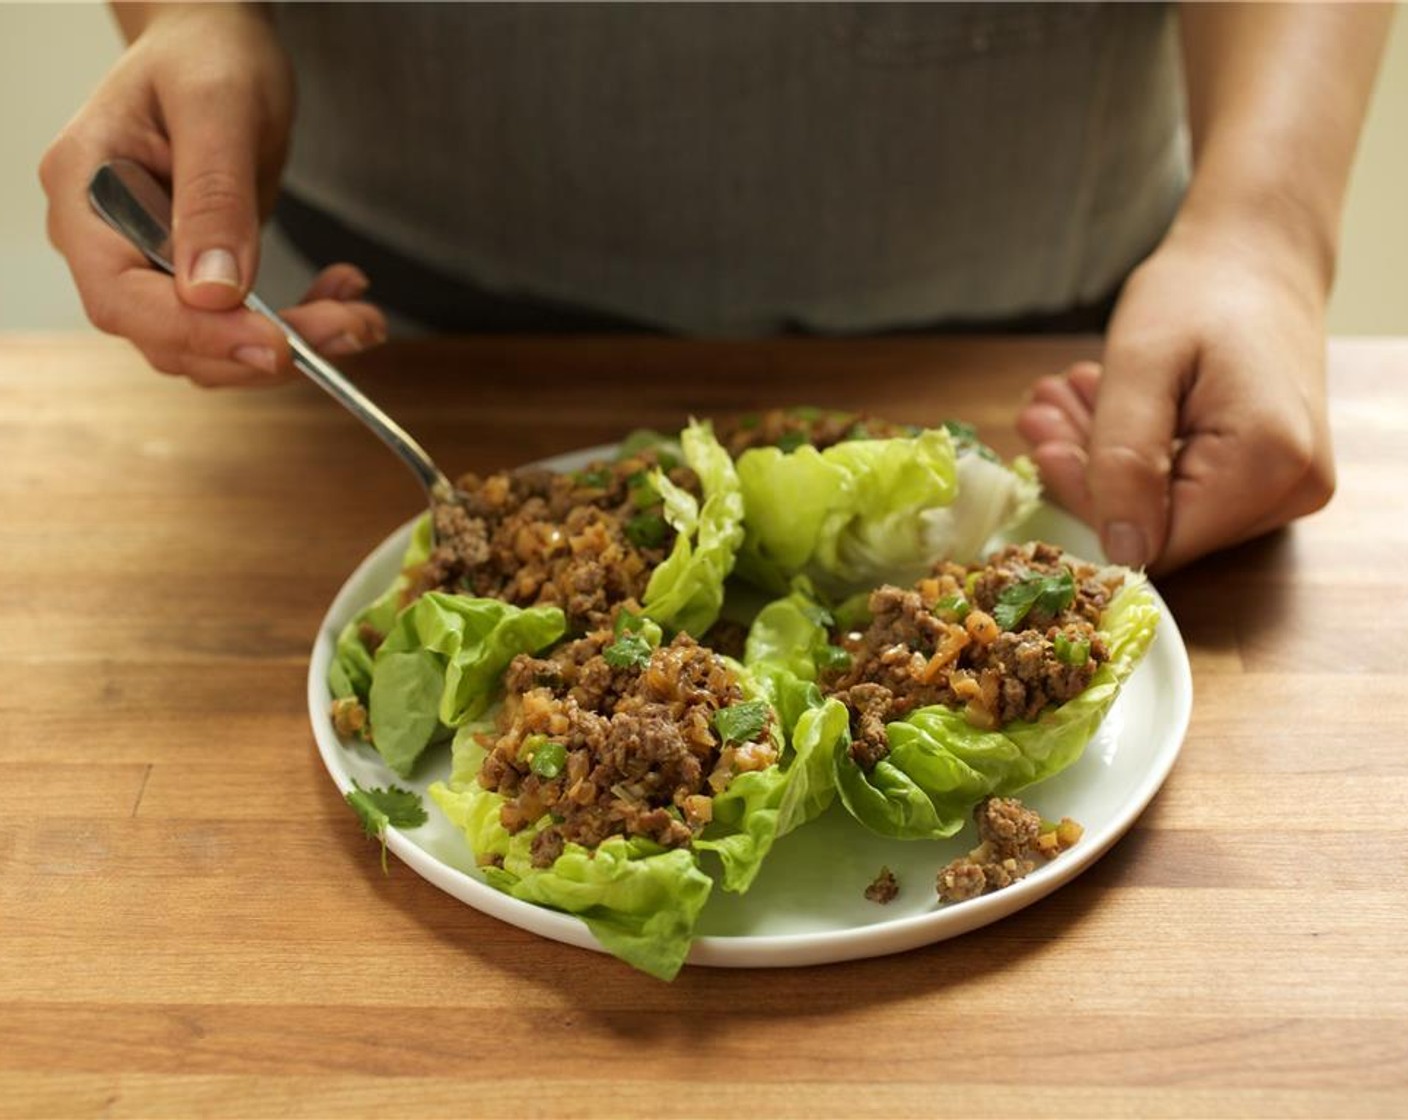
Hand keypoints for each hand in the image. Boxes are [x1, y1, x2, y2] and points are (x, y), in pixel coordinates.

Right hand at [39, 5, 385, 386]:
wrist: (215, 46)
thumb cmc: (207, 55)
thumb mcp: (218, 108)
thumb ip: (214, 196)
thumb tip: (213, 291)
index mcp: (84, 191)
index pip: (123, 297)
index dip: (197, 333)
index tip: (274, 344)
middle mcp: (105, 240)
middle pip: (171, 334)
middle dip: (265, 346)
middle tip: (351, 327)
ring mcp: (146, 264)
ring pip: (211, 344)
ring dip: (292, 343)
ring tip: (360, 316)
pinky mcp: (192, 277)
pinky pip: (238, 326)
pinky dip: (296, 325)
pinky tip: (342, 296)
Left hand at [1016, 216, 1334, 574]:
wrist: (1259, 250)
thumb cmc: (1201, 289)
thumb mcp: (1141, 366)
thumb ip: (1125, 461)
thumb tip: (1122, 553)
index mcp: (1267, 465)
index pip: (1157, 538)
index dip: (1090, 505)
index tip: (1040, 448)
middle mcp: (1293, 490)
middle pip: (1163, 526)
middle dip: (1090, 473)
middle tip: (1039, 414)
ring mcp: (1289, 487)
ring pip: (1169, 508)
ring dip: (1105, 460)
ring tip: (1061, 400)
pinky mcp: (1273, 476)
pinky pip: (1189, 487)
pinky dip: (1137, 454)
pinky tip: (1100, 408)